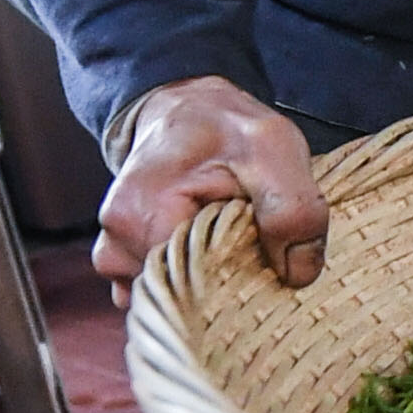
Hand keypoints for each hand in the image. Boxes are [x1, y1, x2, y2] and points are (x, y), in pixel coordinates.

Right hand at [96, 79, 330, 303]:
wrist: (188, 111)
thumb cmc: (227, 128)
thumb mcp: (274, 148)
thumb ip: (293, 209)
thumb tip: (295, 276)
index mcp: (142, 216)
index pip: (190, 288)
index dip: (238, 286)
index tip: (265, 265)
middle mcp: (117, 244)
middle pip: (181, 300)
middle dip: (226, 288)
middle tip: (255, 250)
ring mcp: (116, 257)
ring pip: (173, 301)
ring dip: (210, 286)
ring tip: (233, 244)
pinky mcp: (127, 264)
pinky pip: (165, 294)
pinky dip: (194, 285)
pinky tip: (214, 254)